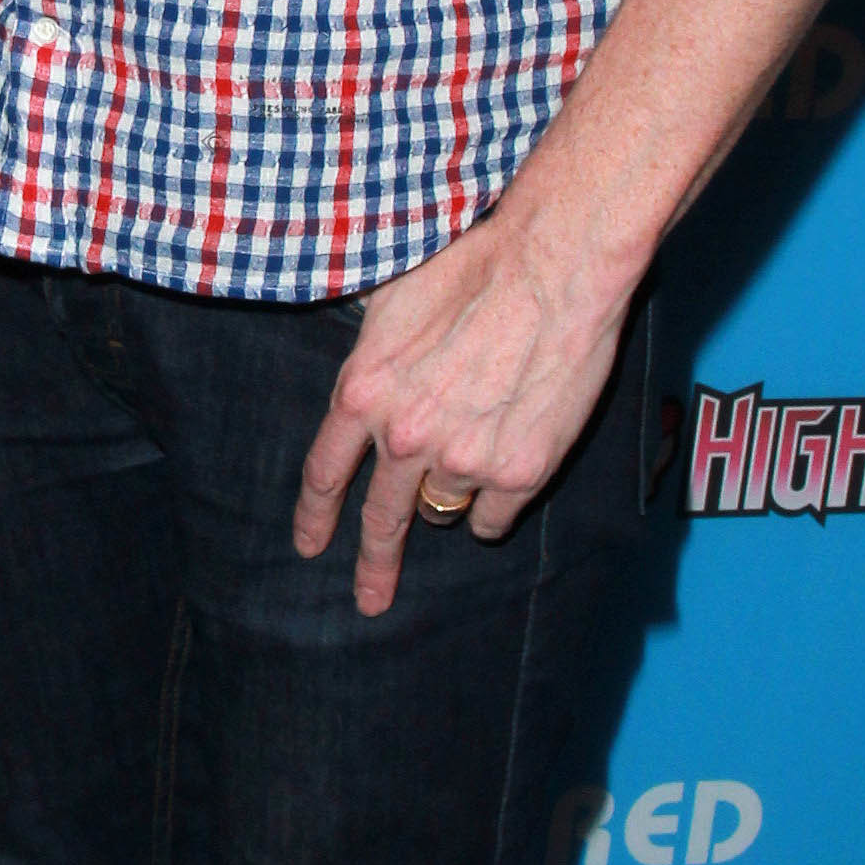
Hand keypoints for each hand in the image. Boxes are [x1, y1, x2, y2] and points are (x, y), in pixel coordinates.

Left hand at [293, 215, 636, 617]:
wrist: (555, 266)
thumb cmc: (475, 266)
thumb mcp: (392, 302)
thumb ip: (373, 356)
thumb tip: (364, 380)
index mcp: (364, 392)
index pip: (324, 471)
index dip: (314, 515)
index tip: (309, 546)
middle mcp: (405, 437)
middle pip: (381, 518)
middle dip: (374, 564)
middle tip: (370, 599)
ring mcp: (462, 460)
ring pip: (445, 509)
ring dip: (453, 493)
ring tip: (478, 449)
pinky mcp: (518, 472)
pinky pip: (494, 516)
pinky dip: (497, 503)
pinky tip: (508, 468)